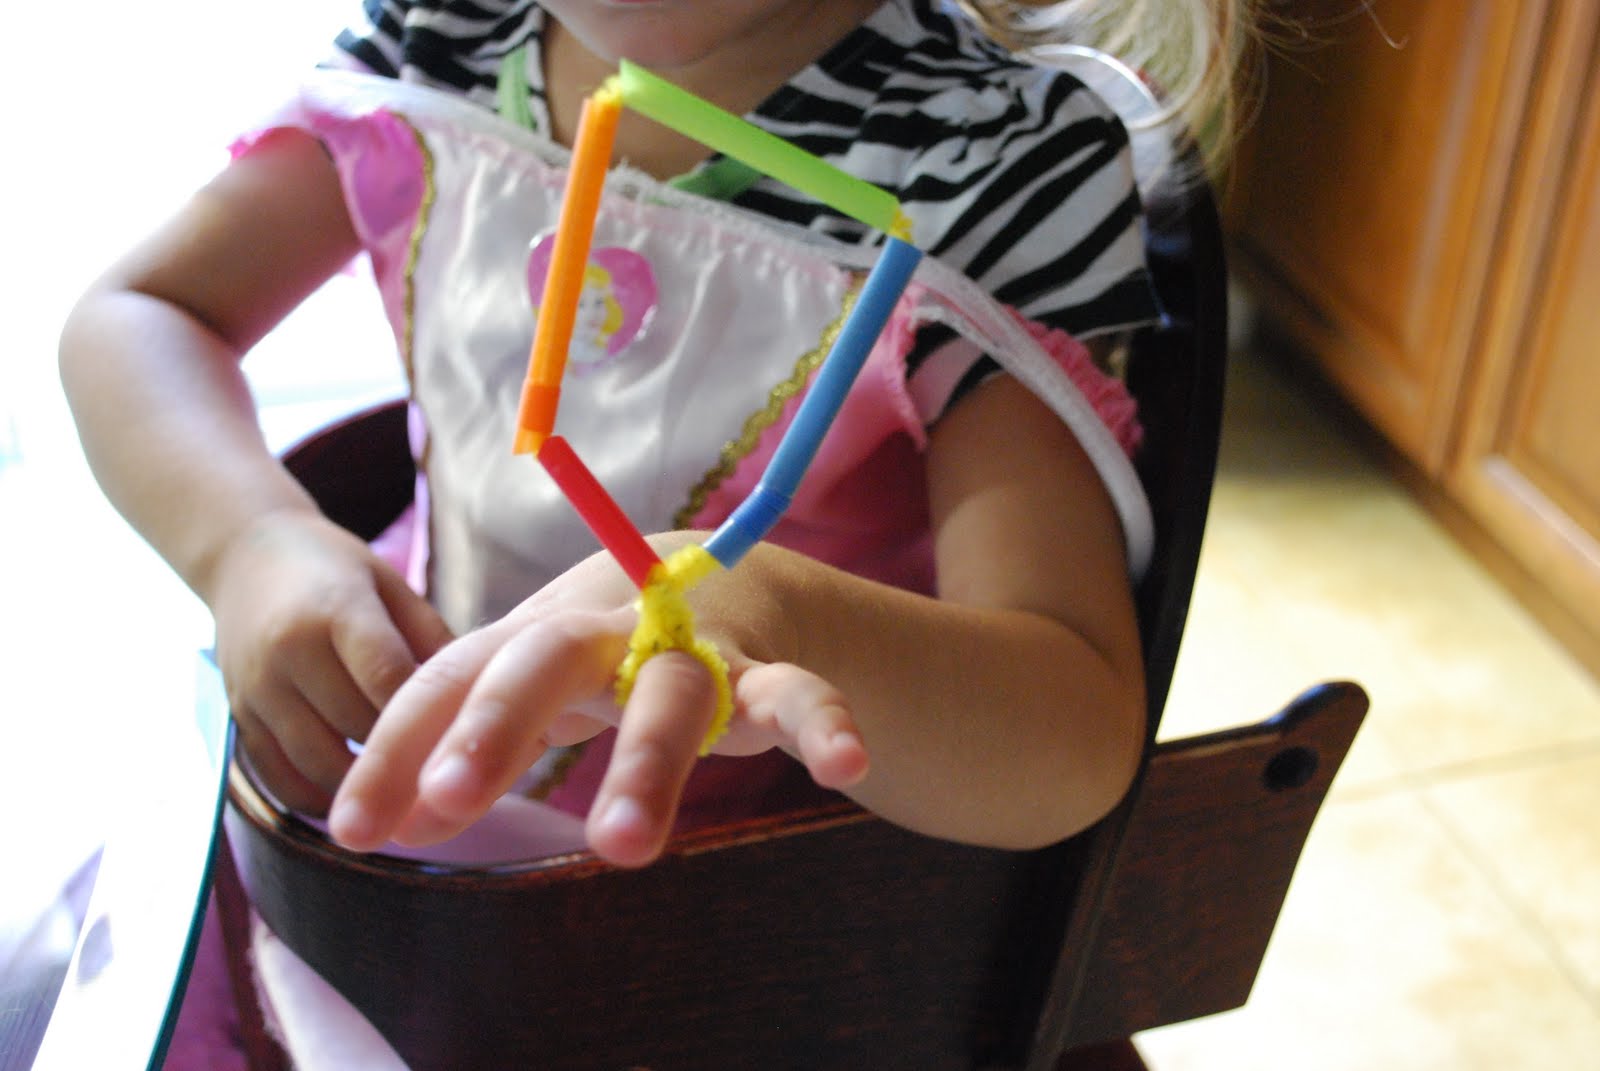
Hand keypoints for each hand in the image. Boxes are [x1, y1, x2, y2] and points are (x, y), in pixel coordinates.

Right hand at [209, 509, 452, 812]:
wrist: (246, 557)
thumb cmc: (335, 571)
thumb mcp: (390, 584)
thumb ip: (430, 638)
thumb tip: (473, 699)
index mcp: (335, 609)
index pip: (386, 674)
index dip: (426, 714)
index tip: (464, 743)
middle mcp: (288, 652)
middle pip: (355, 725)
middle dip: (404, 754)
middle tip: (448, 779)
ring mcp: (257, 689)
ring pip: (317, 762)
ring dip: (365, 787)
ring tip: (409, 797)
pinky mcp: (238, 717)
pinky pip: (279, 778)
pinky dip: (319, 799)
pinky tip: (357, 799)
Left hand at [328, 543, 869, 867]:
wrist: (720, 572)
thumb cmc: (598, 646)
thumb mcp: (526, 689)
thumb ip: (456, 745)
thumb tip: (377, 826)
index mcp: (530, 632)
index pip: (449, 676)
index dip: (397, 746)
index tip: (354, 826)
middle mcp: (603, 627)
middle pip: (544, 657)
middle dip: (495, 724)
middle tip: (448, 799)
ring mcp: (689, 644)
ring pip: (670, 691)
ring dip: (647, 763)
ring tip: (623, 845)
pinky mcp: (765, 667)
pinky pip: (798, 693)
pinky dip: (824, 724)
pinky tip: (845, 767)